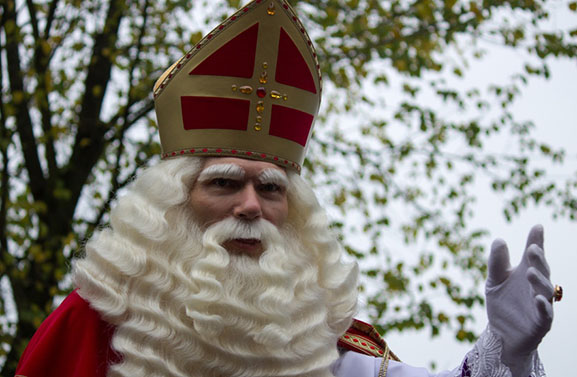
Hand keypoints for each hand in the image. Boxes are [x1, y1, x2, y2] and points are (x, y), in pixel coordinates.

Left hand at [486, 224, 553, 376]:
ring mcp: (541, 303)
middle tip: (532, 248)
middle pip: (541, 270)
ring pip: (545, 290)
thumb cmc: (502, 303)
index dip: (536, 241)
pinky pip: (545, 313)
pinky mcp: (541, 322)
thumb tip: (499, 239)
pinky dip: (542, 305)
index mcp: (526, 272)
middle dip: (538, 260)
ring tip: (530, 272)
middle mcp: (537, 286)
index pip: (533, 255)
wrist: (501, 334)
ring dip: (539, 281)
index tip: (537, 227)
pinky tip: (537, 299)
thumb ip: (497, 262)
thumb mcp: (495, 280)